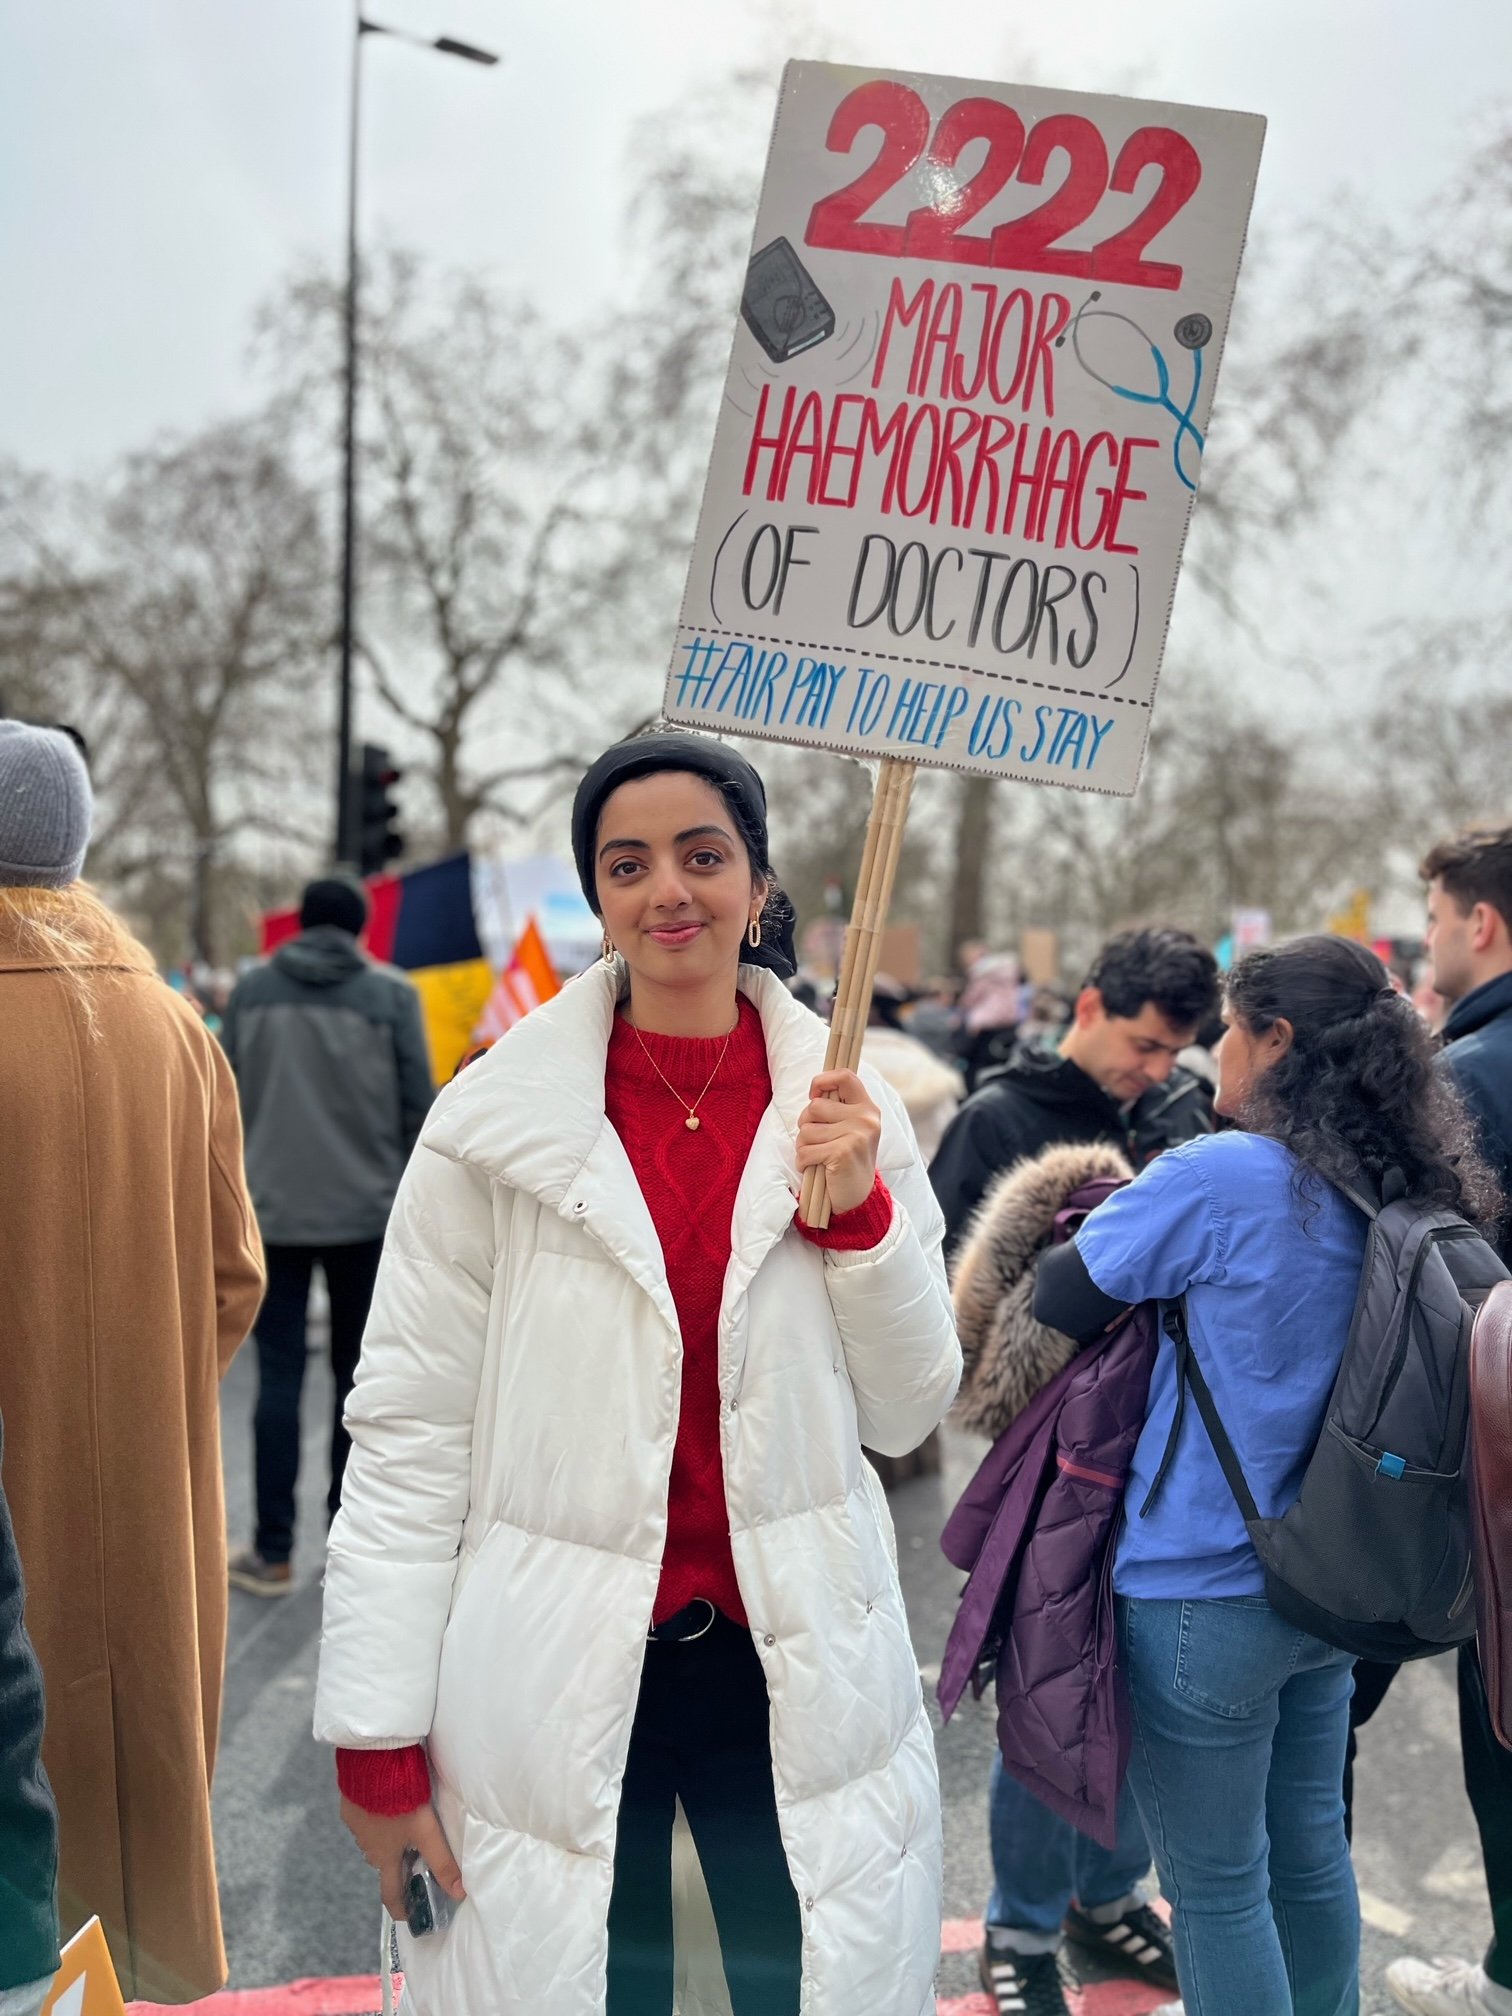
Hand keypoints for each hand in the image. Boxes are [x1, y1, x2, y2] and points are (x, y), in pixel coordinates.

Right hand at [339, 1796, 465, 1920]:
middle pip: (385, 1862)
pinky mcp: (350, 1804)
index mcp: (383, 1857)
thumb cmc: (401, 1799)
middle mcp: (366, 1846)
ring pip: (376, 1839)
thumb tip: (460, 1892)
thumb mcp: (427, 1831)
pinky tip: (391, 1803)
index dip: (401, 1907)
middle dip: (400, 1864)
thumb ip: (442, 1861)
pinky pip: (366, 1818)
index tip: (409, 1915)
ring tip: (407, 1824)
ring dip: (390, 1838)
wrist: (373, 1762)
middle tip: (418, 1857)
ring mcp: (356, 1825)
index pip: (390, 1893)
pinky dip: (379, 1817)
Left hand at [797, 1069, 880, 1216]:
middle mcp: (866, 1118)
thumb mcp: (850, 1129)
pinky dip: (803, 1162)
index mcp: (867, 1108)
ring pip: (806, 1130)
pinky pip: (806, 1150)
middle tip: (816, 1142)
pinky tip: (815, 1168)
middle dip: (806, 1125)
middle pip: (814, 1107)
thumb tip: (814, 1093)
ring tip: (818, 1157)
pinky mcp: (843, 1152)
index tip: (813, 1096)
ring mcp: (856, 1135)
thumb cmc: (846, 1160)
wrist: (858, 1198)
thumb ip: (837, 1109)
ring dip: (804, 1147)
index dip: (822, 1081)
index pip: (845, 1076)